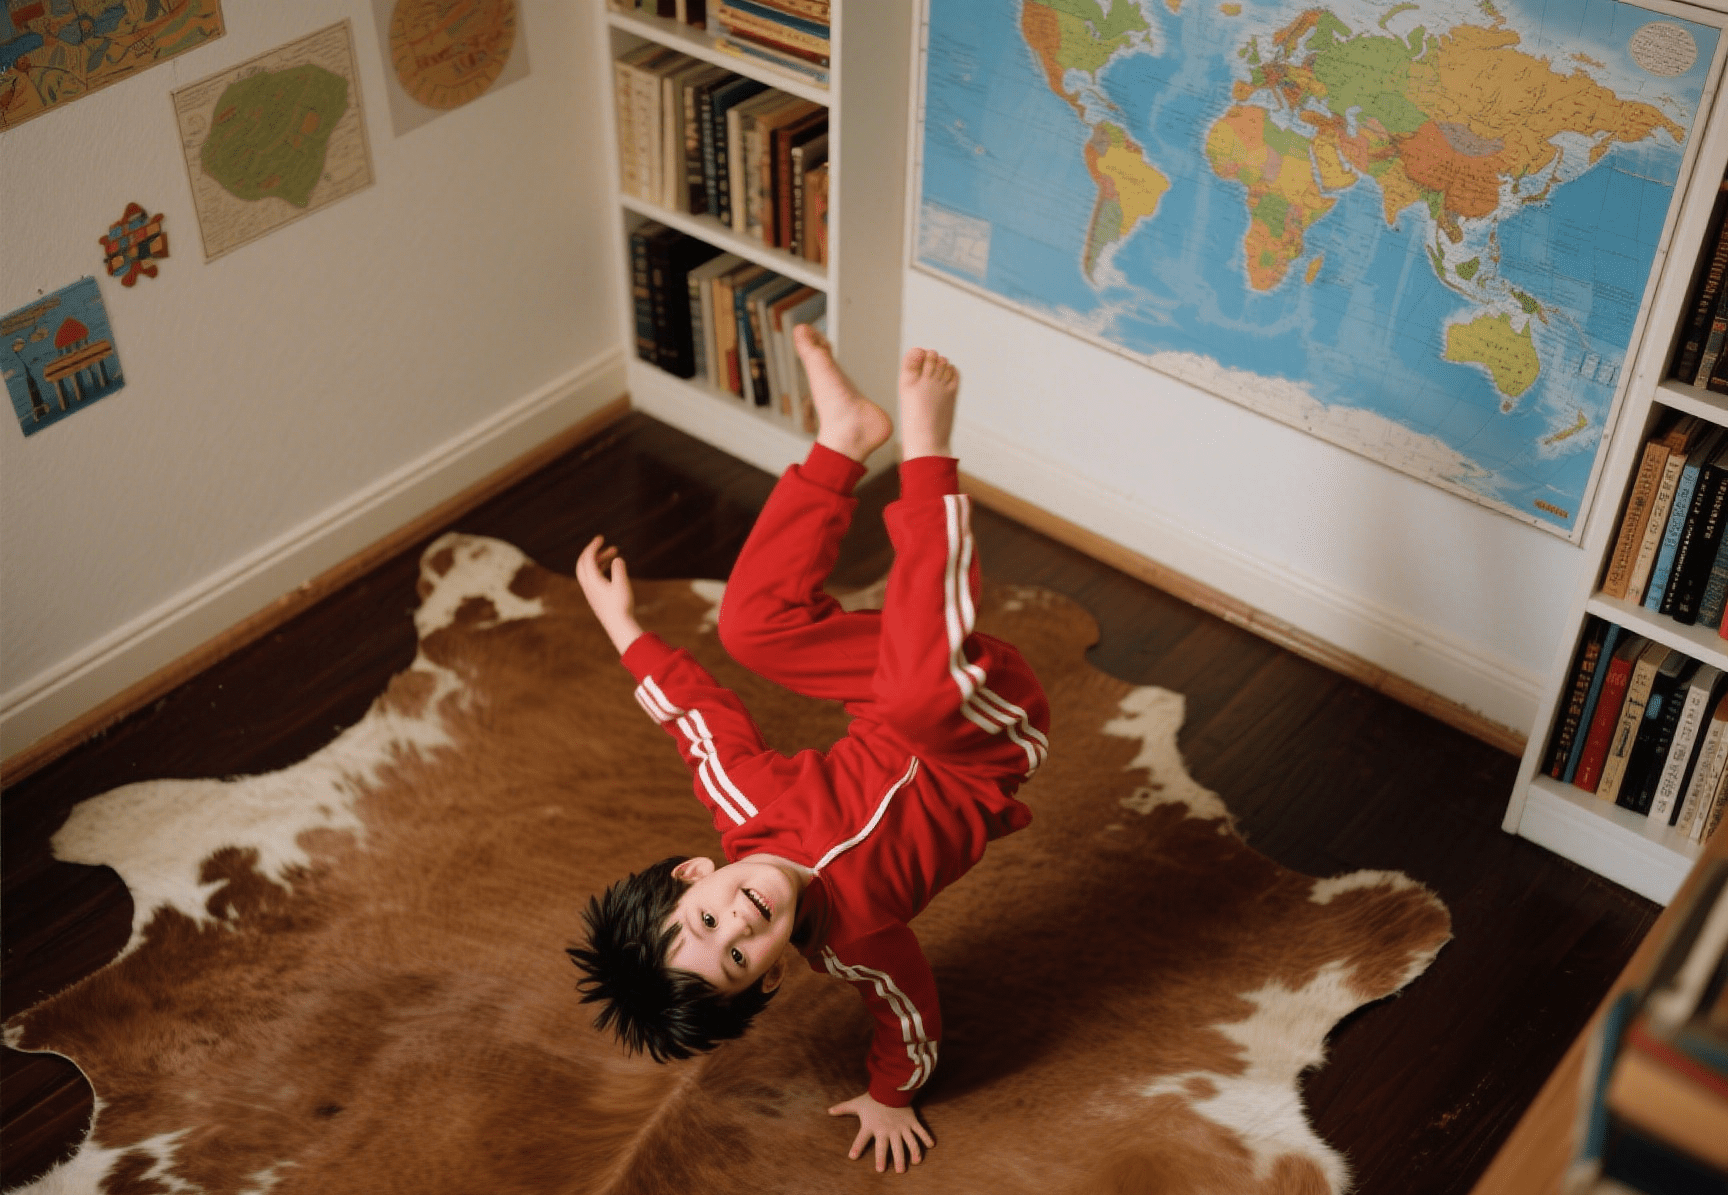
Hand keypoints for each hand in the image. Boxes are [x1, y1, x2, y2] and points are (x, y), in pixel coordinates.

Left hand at [575, 535, 642, 654]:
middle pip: (583, 563)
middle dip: (593, 551)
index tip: (601, 538)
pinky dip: (599, 568)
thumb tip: (617, 559)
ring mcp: (590, 592)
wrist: (618, 625)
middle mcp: (588, 586)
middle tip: (604, 544)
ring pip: (589, 570)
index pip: (588, 558)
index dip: (593, 546)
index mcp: (592, 581)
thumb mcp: (622, 585)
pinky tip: (611, 567)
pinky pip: (592, 577)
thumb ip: (619, 570)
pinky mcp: (595, 597)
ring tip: (614, 554)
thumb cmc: (621, 606)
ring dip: (599, 560)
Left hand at [828, 1092, 933, 1173]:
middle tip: (885, 1170)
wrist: (890, 1084)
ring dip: (909, 1155)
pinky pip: (920, 1131)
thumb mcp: (857, 1103)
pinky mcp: (911, 1121)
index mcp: (871, 1126)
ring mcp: (900, 1126)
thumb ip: (843, 1108)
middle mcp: (886, 1129)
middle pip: (886, 1148)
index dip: (856, 1148)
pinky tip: (931, 1146)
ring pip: (906, 1144)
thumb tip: (828, 1111)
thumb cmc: (873, 1097)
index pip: (861, 1139)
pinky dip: (926, 1138)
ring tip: (911, 1165)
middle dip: (886, 1159)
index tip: (852, 1157)